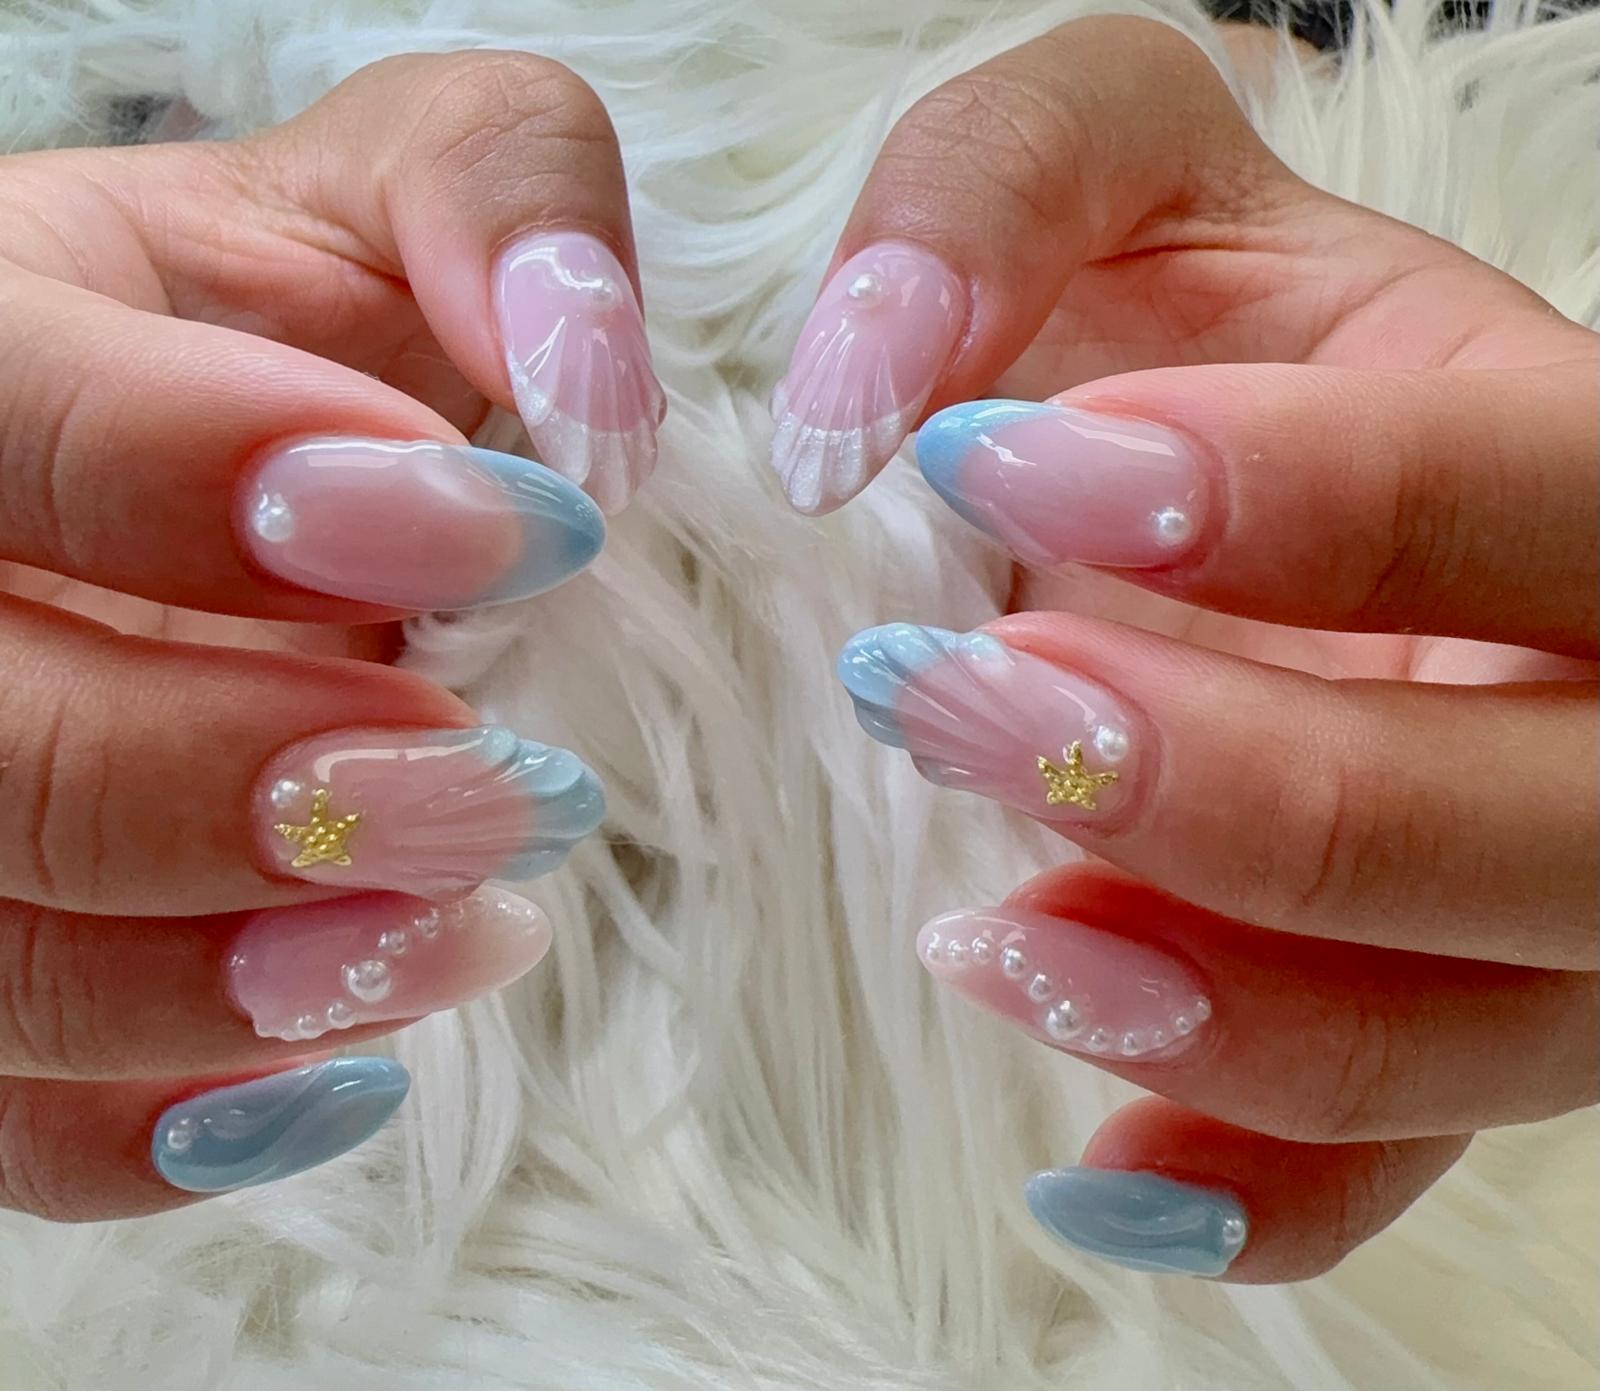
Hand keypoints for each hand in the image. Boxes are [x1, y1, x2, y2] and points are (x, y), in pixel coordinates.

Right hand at [0, 51, 653, 1218]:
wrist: (243, 478)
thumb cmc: (312, 335)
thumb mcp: (395, 208)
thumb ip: (498, 192)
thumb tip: (585, 363)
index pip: (4, 426)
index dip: (220, 483)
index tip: (520, 526)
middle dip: (249, 789)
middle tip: (503, 788)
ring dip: (235, 984)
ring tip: (471, 929)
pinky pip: (10, 1120)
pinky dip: (176, 1127)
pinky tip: (351, 1069)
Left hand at [814, 17, 1598, 1279]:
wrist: (1201, 470)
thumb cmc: (1178, 318)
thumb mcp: (1117, 174)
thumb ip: (1008, 177)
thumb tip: (883, 378)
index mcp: (1569, 449)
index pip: (1548, 496)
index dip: (1306, 504)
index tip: (997, 464)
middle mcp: (1596, 696)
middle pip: (1544, 818)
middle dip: (1240, 788)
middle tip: (954, 697)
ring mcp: (1533, 892)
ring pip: (1479, 1031)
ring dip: (1231, 1011)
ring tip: (987, 931)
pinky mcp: (1430, 1016)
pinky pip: (1392, 1169)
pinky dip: (1249, 1190)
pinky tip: (1085, 1168)